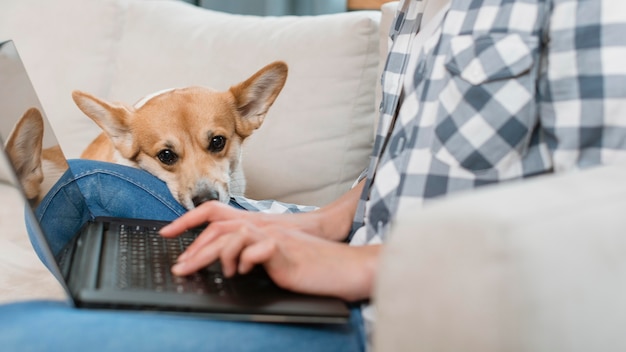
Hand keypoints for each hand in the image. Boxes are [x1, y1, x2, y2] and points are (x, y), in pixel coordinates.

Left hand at [160, 202, 379, 301]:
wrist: (338, 264)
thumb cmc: (308, 261)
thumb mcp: (274, 252)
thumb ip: (251, 251)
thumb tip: (229, 261)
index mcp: (255, 225)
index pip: (215, 214)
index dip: (188, 219)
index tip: (166, 232)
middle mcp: (260, 226)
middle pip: (217, 228)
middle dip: (194, 249)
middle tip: (180, 269)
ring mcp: (271, 236)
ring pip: (232, 237)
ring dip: (216, 256)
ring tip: (211, 273)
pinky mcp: (282, 250)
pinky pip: (255, 251)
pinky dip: (245, 262)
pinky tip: (244, 272)